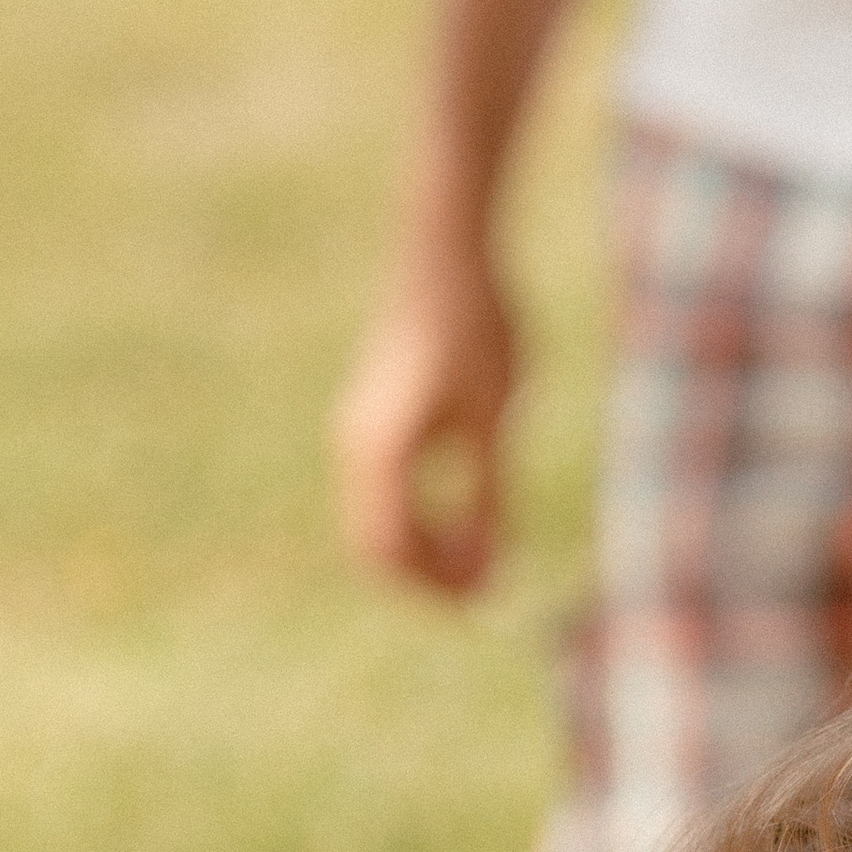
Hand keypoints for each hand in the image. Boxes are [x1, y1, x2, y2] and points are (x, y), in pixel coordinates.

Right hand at [333, 242, 518, 594]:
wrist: (448, 251)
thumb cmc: (477, 328)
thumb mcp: (494, 421)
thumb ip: (489, 496)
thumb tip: (489, 569)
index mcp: (381, 450)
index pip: (394, 550)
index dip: (438, 587)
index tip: (489, 599)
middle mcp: (358, 445)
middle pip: (378, 546)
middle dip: (429, 578)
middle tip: (488, 593)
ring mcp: (362, 432)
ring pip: (381, 523)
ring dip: (427, 551)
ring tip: (485, 559)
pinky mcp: (378, 420)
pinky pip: (388, 495)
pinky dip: (422, 520)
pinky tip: (470, 518)